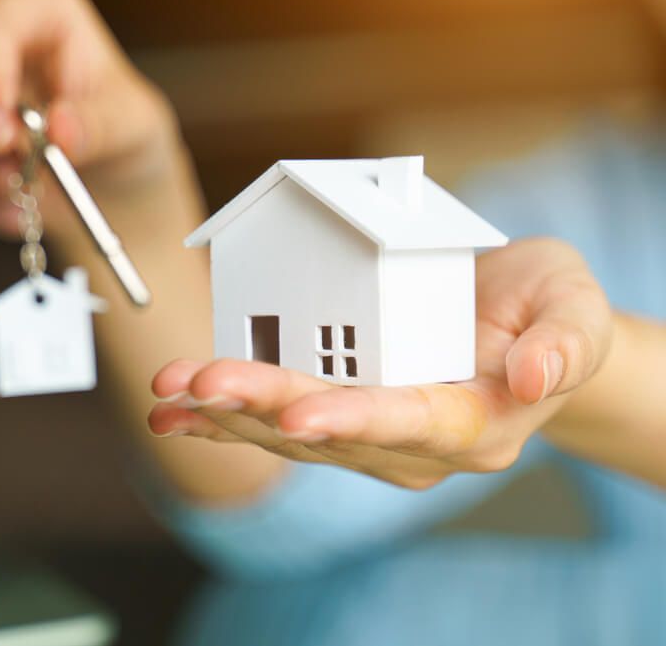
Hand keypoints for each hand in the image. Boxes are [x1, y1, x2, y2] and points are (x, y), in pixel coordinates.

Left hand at [149, 238, 612, 489]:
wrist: (521, 325)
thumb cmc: (549, 309)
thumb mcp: (577, 307)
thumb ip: (566, 341)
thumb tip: (537, 378)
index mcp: (474, 420)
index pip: (410, 423)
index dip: (354, 420)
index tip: (299, 415)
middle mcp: (413, 440)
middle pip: (331, 428)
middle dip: (262, 405)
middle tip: (200, 381)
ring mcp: (370, 433)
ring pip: (291, 432)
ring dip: (227, 412)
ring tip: (170, 390)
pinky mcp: (338, 414)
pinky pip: (275, 424)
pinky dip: (222, 418)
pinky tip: (174, 412)